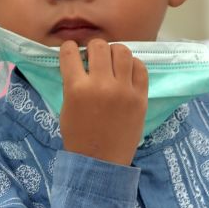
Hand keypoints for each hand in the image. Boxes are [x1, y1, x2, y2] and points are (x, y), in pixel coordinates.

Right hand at [58, 39, 147, 166]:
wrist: (101, 161)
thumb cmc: (79, 136)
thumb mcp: (67, 107)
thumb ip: (72, 82)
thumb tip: (79, 60)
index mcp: (77, 88)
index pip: (70, 52)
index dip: (69, 48)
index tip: (72, 51)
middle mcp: (101, 85)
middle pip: (98, 46)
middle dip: (92, 48)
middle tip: (93, 58)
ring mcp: (124, 90)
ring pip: (122, 51)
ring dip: (113, 52)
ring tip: (112, 62)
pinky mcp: (141, 97)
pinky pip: (140, 67)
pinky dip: (133, 65)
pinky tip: (127, 71)